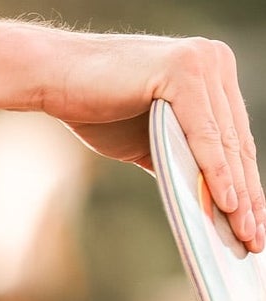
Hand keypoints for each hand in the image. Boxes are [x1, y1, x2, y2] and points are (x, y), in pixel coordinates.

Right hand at [41, 31, 265, 249]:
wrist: (54, 77)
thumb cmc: (95, 107)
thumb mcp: (147, 139)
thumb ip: (178, 158)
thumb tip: (202, 198)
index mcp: (211, 73)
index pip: (235, 139)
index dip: (247, 184)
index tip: (255, 222)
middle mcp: (215, 62)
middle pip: (237, 143)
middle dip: (249, 196)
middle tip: (255, 239)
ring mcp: (203, 63)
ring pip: (225, 142)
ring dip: (238, 193)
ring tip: (245, 231)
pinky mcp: (184, 71)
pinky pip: (204, 134)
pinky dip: (215, 171)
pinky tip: (226, 203)